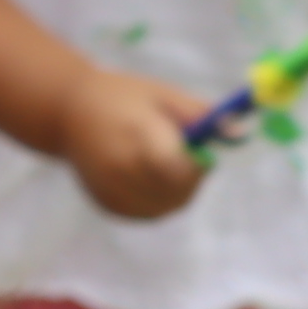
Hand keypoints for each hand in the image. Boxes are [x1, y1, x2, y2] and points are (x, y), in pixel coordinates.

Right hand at [52, 67, 207, 218]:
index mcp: (137, 139)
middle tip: (187, 157)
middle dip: (192, 178)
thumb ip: (202, 116)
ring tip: (167, 165)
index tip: (200, 149)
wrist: (67, 115)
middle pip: (176, 193)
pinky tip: (152, 178)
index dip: (199, 164)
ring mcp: (112, 192)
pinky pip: (148, 212)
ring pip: (166, 207)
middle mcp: (121, 172)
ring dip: (178, 191)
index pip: (180, 169)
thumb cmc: (122, 97)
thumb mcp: (165, 96)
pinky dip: (160, 200)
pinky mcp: (108, 205)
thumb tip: (240, 133)